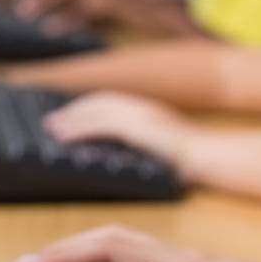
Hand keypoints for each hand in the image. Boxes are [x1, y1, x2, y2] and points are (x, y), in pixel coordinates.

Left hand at [43, 91, 195, 167]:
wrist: (208, 156)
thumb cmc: (192, 160)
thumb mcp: (165, 148)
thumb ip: (146, 146)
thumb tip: (125, 155)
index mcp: (150, 111)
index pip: (113, 102)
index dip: (89, 108)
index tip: (70, 116)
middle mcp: (143, 108)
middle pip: (101, 101)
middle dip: (74, 110)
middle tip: (52, 121)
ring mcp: (141, 115)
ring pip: (97, 110)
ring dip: (72, 118)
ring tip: (52, 127)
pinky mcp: (137, 127)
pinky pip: (100, 125)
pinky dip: (79, 130)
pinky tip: (65, 137)